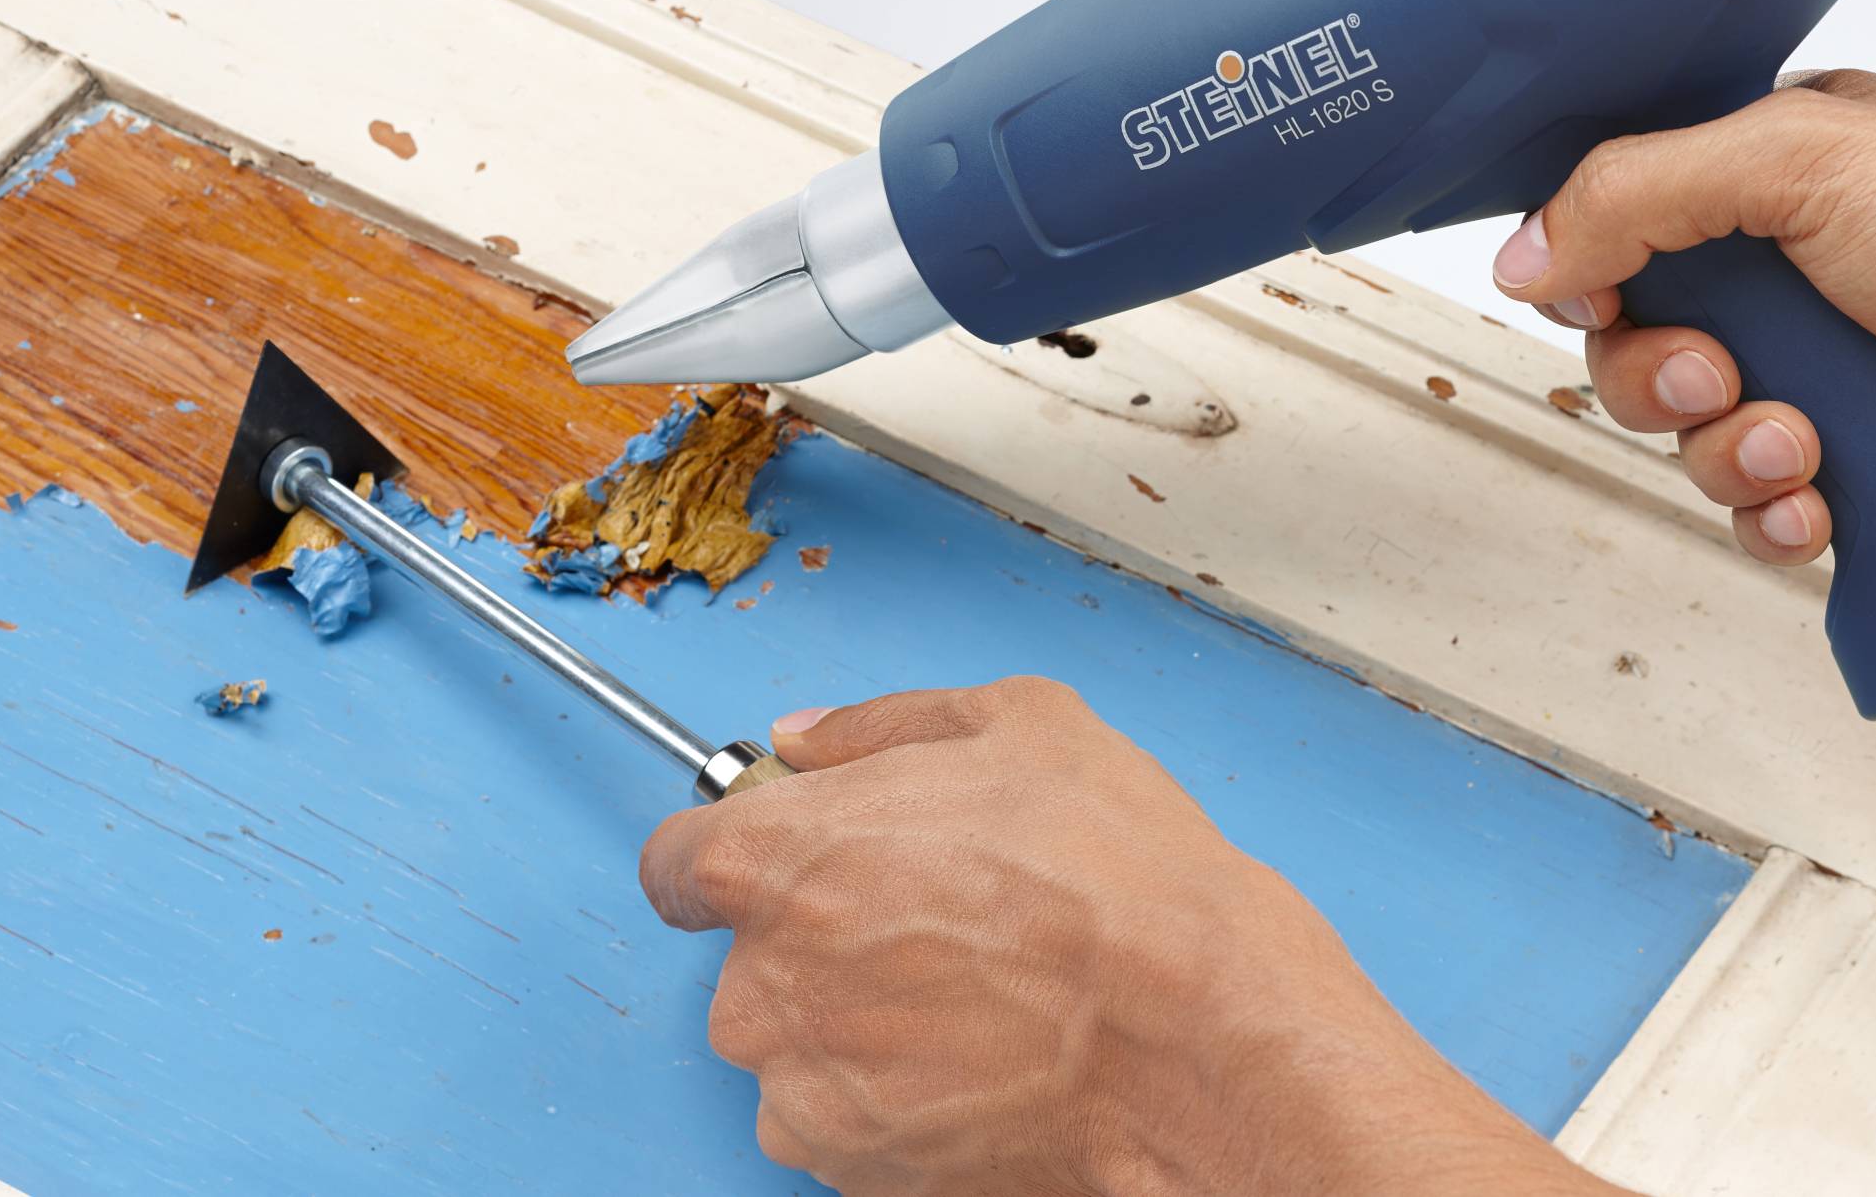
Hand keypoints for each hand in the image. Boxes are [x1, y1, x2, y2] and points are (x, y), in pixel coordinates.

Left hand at [640, 677, 1625, 1196]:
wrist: (1199, 1045)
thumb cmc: (1119, 889)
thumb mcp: (1023, 724)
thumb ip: (882, 724)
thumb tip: (811, 740)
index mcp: (774, 864)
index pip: (677, 861)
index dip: (742, 847)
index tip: (797, 851)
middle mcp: (761, 989)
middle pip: (750, 959)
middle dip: (822, 936)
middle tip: (939, 914)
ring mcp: (805, 1094)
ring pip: (804, 1046)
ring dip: (862, 1021)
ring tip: (982, 992)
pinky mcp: (855, 1173)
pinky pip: (852, 1119)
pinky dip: (902, 1093)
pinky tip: (989, 1055)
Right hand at [1494, 69, 1875, 671]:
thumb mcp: (1802, 161)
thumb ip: (1637, 192)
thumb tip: (1526, 251)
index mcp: (1786, 172)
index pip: (1631, 221)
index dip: (1599, 272)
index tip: (1603, 297)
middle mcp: (1809, 272)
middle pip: (1648, 343)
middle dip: (1665, 378)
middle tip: (1726, 376)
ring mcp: (1844, 376)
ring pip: (1701, 441)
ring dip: (1729, 456)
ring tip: (1806, 447)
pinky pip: (1768, 516)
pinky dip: (1779, 521)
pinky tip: (1826, 507)